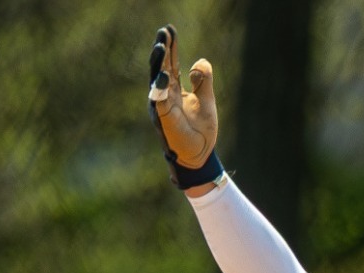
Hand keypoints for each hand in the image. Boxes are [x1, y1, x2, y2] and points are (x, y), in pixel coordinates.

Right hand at [147, 24, 218, 174]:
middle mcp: (164, 94)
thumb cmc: (201, 128)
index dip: (171, 47)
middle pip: (160, 67)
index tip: (169, 29)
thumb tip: (198, 62)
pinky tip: (164, 73)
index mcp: (173, 88)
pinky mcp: (164, 119)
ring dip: (158, 63)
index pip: (170, 63)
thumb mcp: (207, 99)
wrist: (201, 153)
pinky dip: (160, 87)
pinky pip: (160, 100)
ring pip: (156, 80)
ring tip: (161, 46)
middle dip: (161, 49)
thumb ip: (204, 80)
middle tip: (163, 32)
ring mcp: (162, 106)